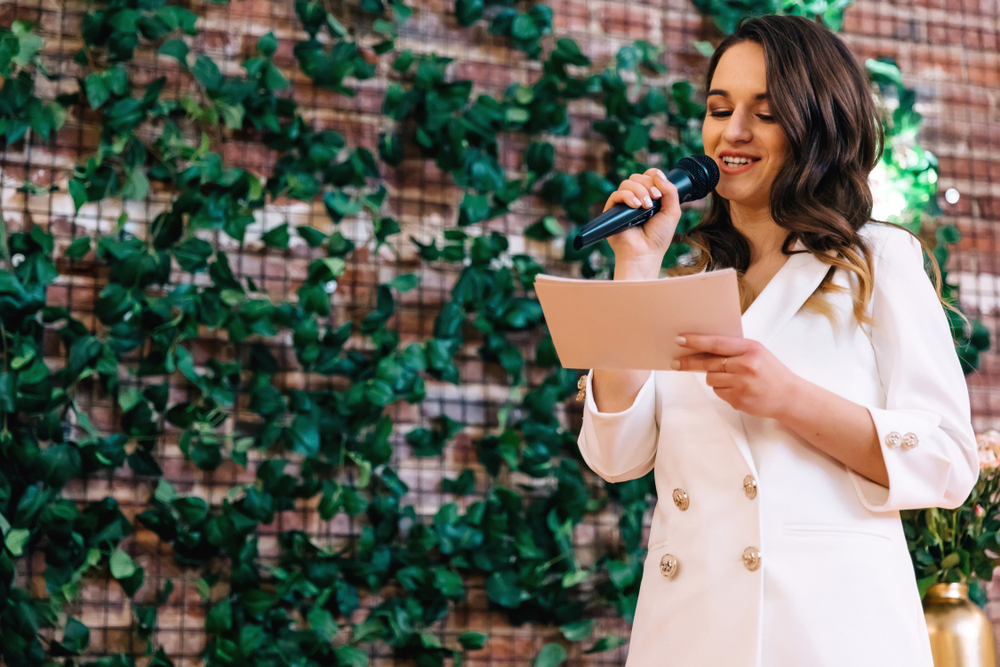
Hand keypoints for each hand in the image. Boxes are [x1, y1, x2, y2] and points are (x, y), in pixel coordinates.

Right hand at [603, 168, 681, 267]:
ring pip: (627, 183)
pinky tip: (636, 206)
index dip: (654, 177)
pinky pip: (616, 194)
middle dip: (648, 185)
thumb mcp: (672, 212)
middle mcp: (635, 198)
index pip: (648, 176)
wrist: (645, 253)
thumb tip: (658, 174)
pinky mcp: (612, 211)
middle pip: (637, 177)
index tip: (660, 192)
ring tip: (645, 207)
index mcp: (649, 197)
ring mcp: (623, 204)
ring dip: (639, 191)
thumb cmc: (658, 237)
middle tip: (654, 200)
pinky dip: (627, 196)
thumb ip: (670, 191)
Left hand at [671, 334, 799, 419]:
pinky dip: (722, 390)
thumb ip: (733, 350)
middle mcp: (746, 366)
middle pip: (708, 363)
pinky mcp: (739, 399)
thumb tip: (702, 347)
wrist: (789, 396)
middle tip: (676, 363)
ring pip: (710, 379)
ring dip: (714, 378)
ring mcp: (742, 384)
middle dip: (689, 363)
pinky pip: (718, 392)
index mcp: (750, 349)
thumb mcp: (756, 353)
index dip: (696, 341)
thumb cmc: (770, 372)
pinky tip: (737, 389)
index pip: (716, 344)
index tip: (680, 340)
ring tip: (732, 378)